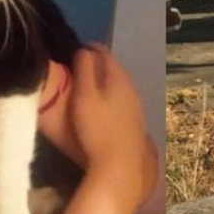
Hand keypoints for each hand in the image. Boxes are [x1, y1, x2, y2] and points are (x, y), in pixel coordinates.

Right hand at [67, 45, 156, 212]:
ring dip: (106, 81)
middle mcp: (132, 89)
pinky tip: (103, 104)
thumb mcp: (85, 96)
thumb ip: (85, 71)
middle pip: (115, 69)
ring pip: (120, 85)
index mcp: (119, 78)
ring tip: (88, 83)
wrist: (120, 165)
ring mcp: (137, 106)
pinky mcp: (136, 122)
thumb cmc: (97, 128)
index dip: (91, 49)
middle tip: (79, 64)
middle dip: (99, 64)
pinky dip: (111, 95)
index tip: (76, 48)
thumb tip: (84, 50)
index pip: (106, 54)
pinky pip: (122, 99)